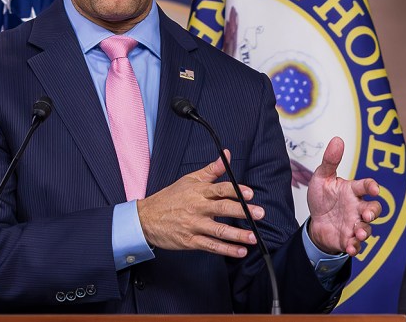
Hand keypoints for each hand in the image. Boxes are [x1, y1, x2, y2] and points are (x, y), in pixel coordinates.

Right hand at [137, 150, 263, 257]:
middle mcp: (197, 208)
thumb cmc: (170, 198)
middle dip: (242, 211)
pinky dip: (226, 249)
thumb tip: (226, 155)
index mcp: (198, 191)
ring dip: (238, 235)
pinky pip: (211, 246)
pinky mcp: (190, 241)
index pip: (219, 189)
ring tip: (253, 237)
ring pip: (219, 230)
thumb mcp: (189, 179)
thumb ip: (211, 170)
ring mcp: (194, 225)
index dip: (235, 190)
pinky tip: (240, 251)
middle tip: (259, 214)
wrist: (146, 218)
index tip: (250, 193)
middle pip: (222, 209)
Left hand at [306, 137, 380, 255]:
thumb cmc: (322, 198)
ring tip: (359, 233)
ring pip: (367, 228)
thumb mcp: (322, 178)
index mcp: (352, 191)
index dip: (372, 186)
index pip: (366, 186)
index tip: (374, 189)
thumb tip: (337, 140)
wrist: (315, 222)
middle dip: (373, 212)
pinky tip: (351, 247)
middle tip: (368, 215)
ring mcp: (355, 224)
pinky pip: (357, 245)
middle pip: (374, 209)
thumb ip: (330, 161)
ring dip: (365, 231)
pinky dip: (356, 247)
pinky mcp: (349, 239)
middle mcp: (357, 207)